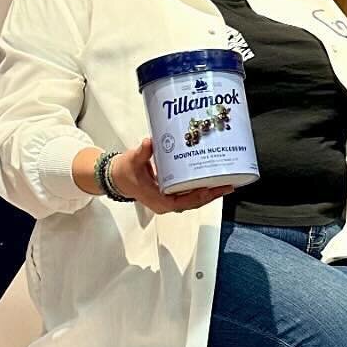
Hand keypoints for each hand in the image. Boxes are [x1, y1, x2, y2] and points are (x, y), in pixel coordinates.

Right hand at [110, 138, 231, 213]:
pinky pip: (189, 193)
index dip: (202, 196)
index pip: (186, 201)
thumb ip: (142, 152)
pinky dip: (201, 187)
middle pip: (195, 201)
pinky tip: (210, 179)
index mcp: (160, 201)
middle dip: (212, 193)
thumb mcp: (132, 161)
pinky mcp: (170, 194)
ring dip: (210, 192)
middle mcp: (167, 203)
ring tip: (225, 182)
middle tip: (229, 184)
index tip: (214, 188)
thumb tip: (149, 143)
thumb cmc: (124, 173)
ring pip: (194, 199)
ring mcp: (170, 199)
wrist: (116, 177)